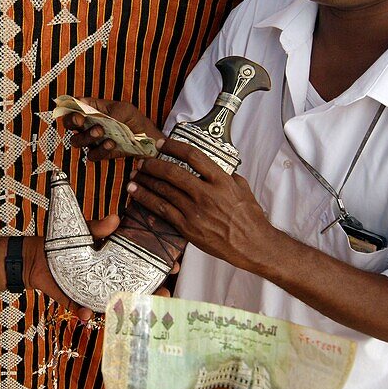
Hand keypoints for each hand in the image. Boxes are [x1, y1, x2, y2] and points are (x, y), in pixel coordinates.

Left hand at [26, 215, 177, 320]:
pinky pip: (84, 310)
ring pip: (115, 306)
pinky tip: (86, 314)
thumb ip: (99, 227)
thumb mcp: (84, 231)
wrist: (36, 257)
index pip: (143, 266)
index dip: (161, 268)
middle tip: (163, 295)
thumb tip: (115, 220)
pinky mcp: (76, 301)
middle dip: (152, 295)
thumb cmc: (66, 241)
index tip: (174, 267)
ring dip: (124, 311)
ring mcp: (94, 292)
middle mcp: (108, 280)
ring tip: (129, 312)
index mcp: (115, 262)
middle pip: (136, 290)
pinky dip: (84, 313)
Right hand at [62, 98, 165, 161]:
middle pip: (69, 124)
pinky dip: (100, 150)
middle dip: (72, 122)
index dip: (70, 109)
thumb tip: (91, 109)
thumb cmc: (134, 119)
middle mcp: (88, 125)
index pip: (73, 107)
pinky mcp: (99, 153)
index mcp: (92, 110)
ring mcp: (92, 140)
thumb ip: (107, 110)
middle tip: (81, 121)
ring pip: (77, 141)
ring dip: (86, 136)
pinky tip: (111, 144)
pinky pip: (92, 154)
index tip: (77, 112)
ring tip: (100, 132)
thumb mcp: (124, 109)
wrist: (147, 138)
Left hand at [126, 138, 277, 271]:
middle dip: (153, 164)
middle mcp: (206, 194)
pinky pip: (162, 210)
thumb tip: (211, 166)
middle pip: (172, 172)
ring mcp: (195, 211)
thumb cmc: (249, 218)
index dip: (173, 146)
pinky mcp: (187, 227)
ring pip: (163, 190)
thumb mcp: (242, 188)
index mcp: (221, 181)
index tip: (161, 143)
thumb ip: (226, 175)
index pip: (193, 156)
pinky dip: (146, 199)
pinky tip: (136, 193)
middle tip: (143, 160)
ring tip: (135, 174)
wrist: (252, 245)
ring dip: (145, 180)